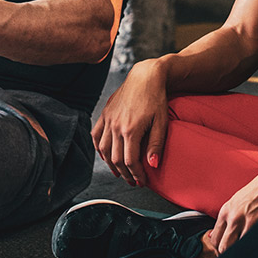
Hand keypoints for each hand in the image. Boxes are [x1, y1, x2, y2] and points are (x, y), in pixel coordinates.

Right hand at [92, 59, 169, 186]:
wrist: (146, 76)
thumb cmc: (156, 98)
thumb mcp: (161, 122)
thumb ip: (156, 145)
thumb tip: (152, 165)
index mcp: (130, 130)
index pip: (130, 162)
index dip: (136, 175)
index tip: (142, 181)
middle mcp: (116, 126)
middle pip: (116, 159)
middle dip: (125, 174)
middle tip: (133, 181)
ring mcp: (108, 119)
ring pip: (103, 150)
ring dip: (111, 165)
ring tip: (120, 172)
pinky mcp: (105, 113)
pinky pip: (96, 135)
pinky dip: (98, 148)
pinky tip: (105, 156)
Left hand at [208, 140, 257, 253]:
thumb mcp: (240, 200)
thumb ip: (232, 217)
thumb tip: (228, 236)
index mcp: (226, 210)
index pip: (215, 240)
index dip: (220, 251)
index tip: (226, 255)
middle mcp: (235, 216)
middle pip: (224, 248)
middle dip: (229, 257)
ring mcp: (249, 221)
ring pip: (239, 249)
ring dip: (244, 255)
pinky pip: (256, 244)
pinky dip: (257, 251)